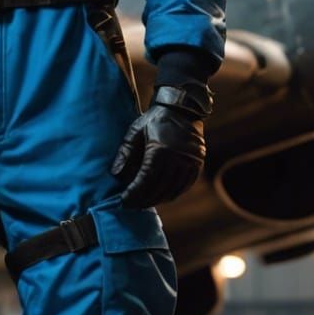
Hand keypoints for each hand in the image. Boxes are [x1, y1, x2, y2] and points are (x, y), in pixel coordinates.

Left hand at [110, 83, 212, 208]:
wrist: (182, 108)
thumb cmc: (154, 120)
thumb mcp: (135, 131)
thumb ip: (125, 153)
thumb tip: (116, 175)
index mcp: (160, 150)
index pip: (145, 180)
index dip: (134, 193)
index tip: (124, 201)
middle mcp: (178, 158)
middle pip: (159, 188)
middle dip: (143, 200)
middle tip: (131, 206)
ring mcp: (190, 162)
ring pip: (172, 190)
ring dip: (157, 199)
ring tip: (144, 203)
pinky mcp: (197, 164)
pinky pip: (184, 186)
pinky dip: (172, 194)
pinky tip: (161, 197)